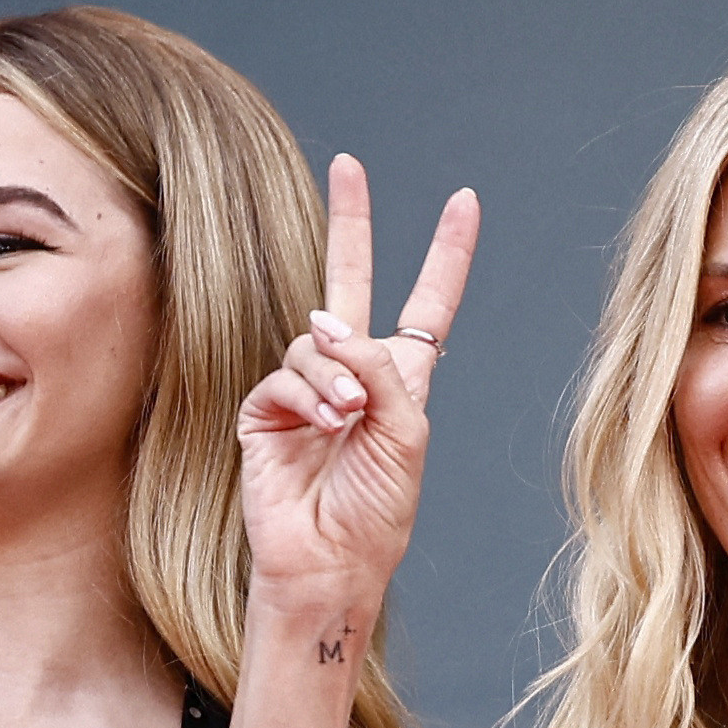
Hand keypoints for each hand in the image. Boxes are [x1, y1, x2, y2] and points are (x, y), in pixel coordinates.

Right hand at [238, 156, 479, 618]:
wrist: (333, 562)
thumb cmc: (379, 510)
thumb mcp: (407, 433)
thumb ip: (377, 370)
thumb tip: (326, 322)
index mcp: (400, 378)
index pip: (427, 304)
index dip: (446, 254)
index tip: (464, 201)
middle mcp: (351, 373)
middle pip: (349, 280)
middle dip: (351, 222)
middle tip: (350, 164)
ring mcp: (304, 389)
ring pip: (315, 340)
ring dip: (335, 375)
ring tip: (347, 417)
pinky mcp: (263, 410)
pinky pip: (283, 376)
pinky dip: (307, 396)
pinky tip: (324, 423)